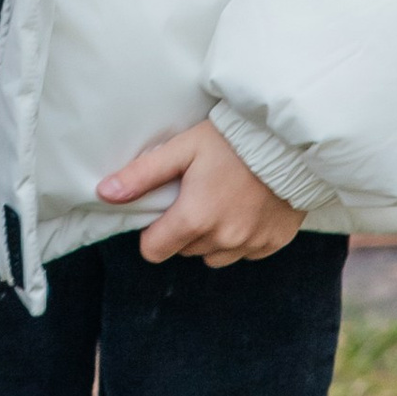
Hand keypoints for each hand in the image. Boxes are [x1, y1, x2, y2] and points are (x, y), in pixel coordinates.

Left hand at [97, 117, 301, 267]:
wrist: (291, 140)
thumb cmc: (232, 140)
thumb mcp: (182, 149)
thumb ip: (143, 174)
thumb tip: (105, 192)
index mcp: (195, 219)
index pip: (154, 250)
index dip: (153, 232)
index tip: (164, 210)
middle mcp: (223, 239)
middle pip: (184, 250)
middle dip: (184, 229)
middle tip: (197, 195)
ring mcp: (251, 244)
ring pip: (214, 255)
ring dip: (212, 237)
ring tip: (222, 201)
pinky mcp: (274, 243)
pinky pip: (246, 252)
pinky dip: (241, 237)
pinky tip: (247, 207)